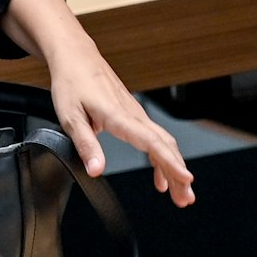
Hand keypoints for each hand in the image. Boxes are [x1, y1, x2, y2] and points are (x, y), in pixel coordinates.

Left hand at [2, 0, 195, 206]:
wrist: (76, 57)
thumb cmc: (72, 83)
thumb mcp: (70, 116)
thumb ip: (86, 145)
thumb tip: (96, 170)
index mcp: (118, 115)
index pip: (151, 142)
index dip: (169, 162)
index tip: (185, 178)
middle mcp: (133, 114)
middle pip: (165, 146)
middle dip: (178, 173)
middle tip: (186, 199)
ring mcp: (136, 114)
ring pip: (163, 143)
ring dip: (174, 168)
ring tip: (180, 194)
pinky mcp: (133, 115)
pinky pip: (154, 139)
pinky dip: (161, 160)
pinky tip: (161, 178)